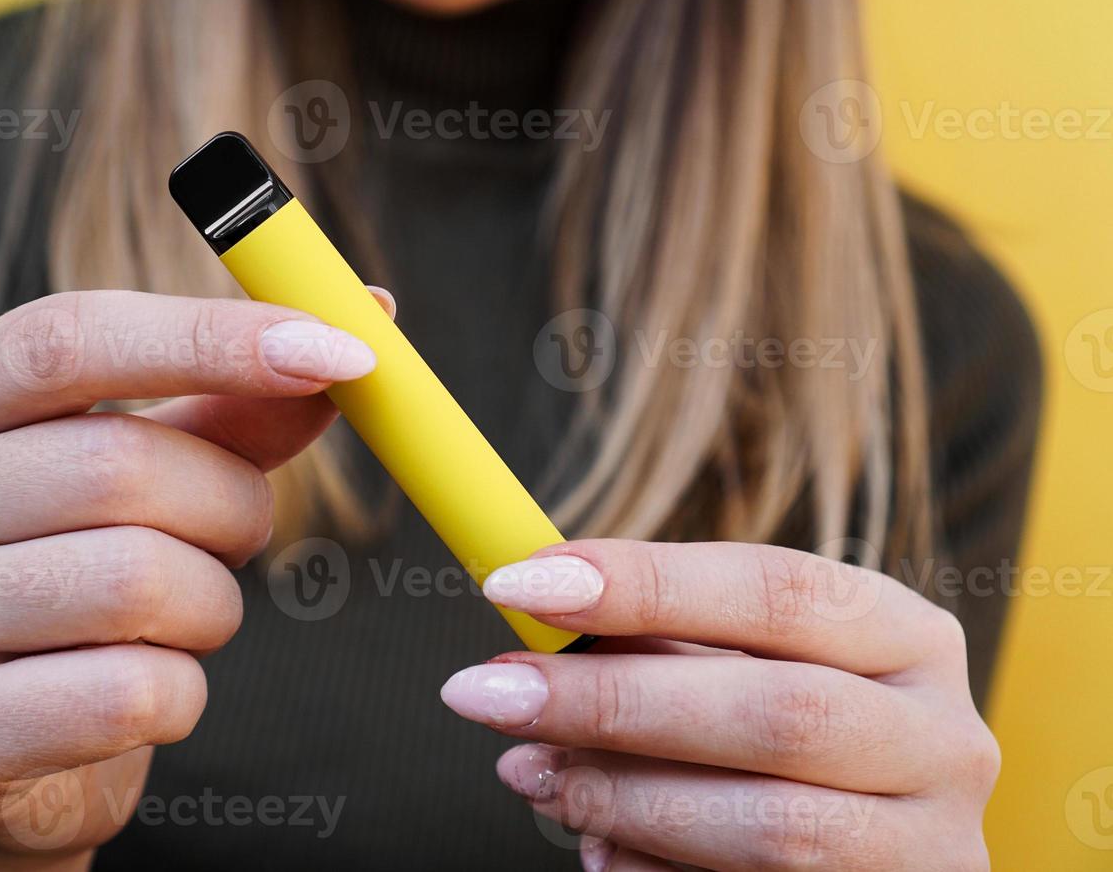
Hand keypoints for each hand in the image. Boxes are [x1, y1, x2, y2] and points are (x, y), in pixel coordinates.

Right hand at [0, 289, 384, 869]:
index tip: (339, 349)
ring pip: (136, 582)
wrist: (8, 751)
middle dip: (230, 505)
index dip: (211, 337)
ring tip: (183, 618)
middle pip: (119, 465)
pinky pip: (129, 694)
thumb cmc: (92, 580)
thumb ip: (237, 409)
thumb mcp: (156, 475)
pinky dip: (181, 694)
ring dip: (210, 604)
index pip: (67, 337)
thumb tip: (355, 329)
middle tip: (238, 534)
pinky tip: (144, 691)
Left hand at [442, 540, 999, 870]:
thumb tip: (532, 603)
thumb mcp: (745, 666)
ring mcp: (932, 848)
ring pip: (769, 827)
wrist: (867, 852)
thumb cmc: (782, 736)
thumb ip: (662, 640)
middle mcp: (943, 739)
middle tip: (484, 692)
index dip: (643, 582)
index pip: (776, 589)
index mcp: (908, 637)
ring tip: (526, 772)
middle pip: (774, 712)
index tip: (517, 584)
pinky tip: (596, 848)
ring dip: (621, 799)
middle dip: (610, 701)